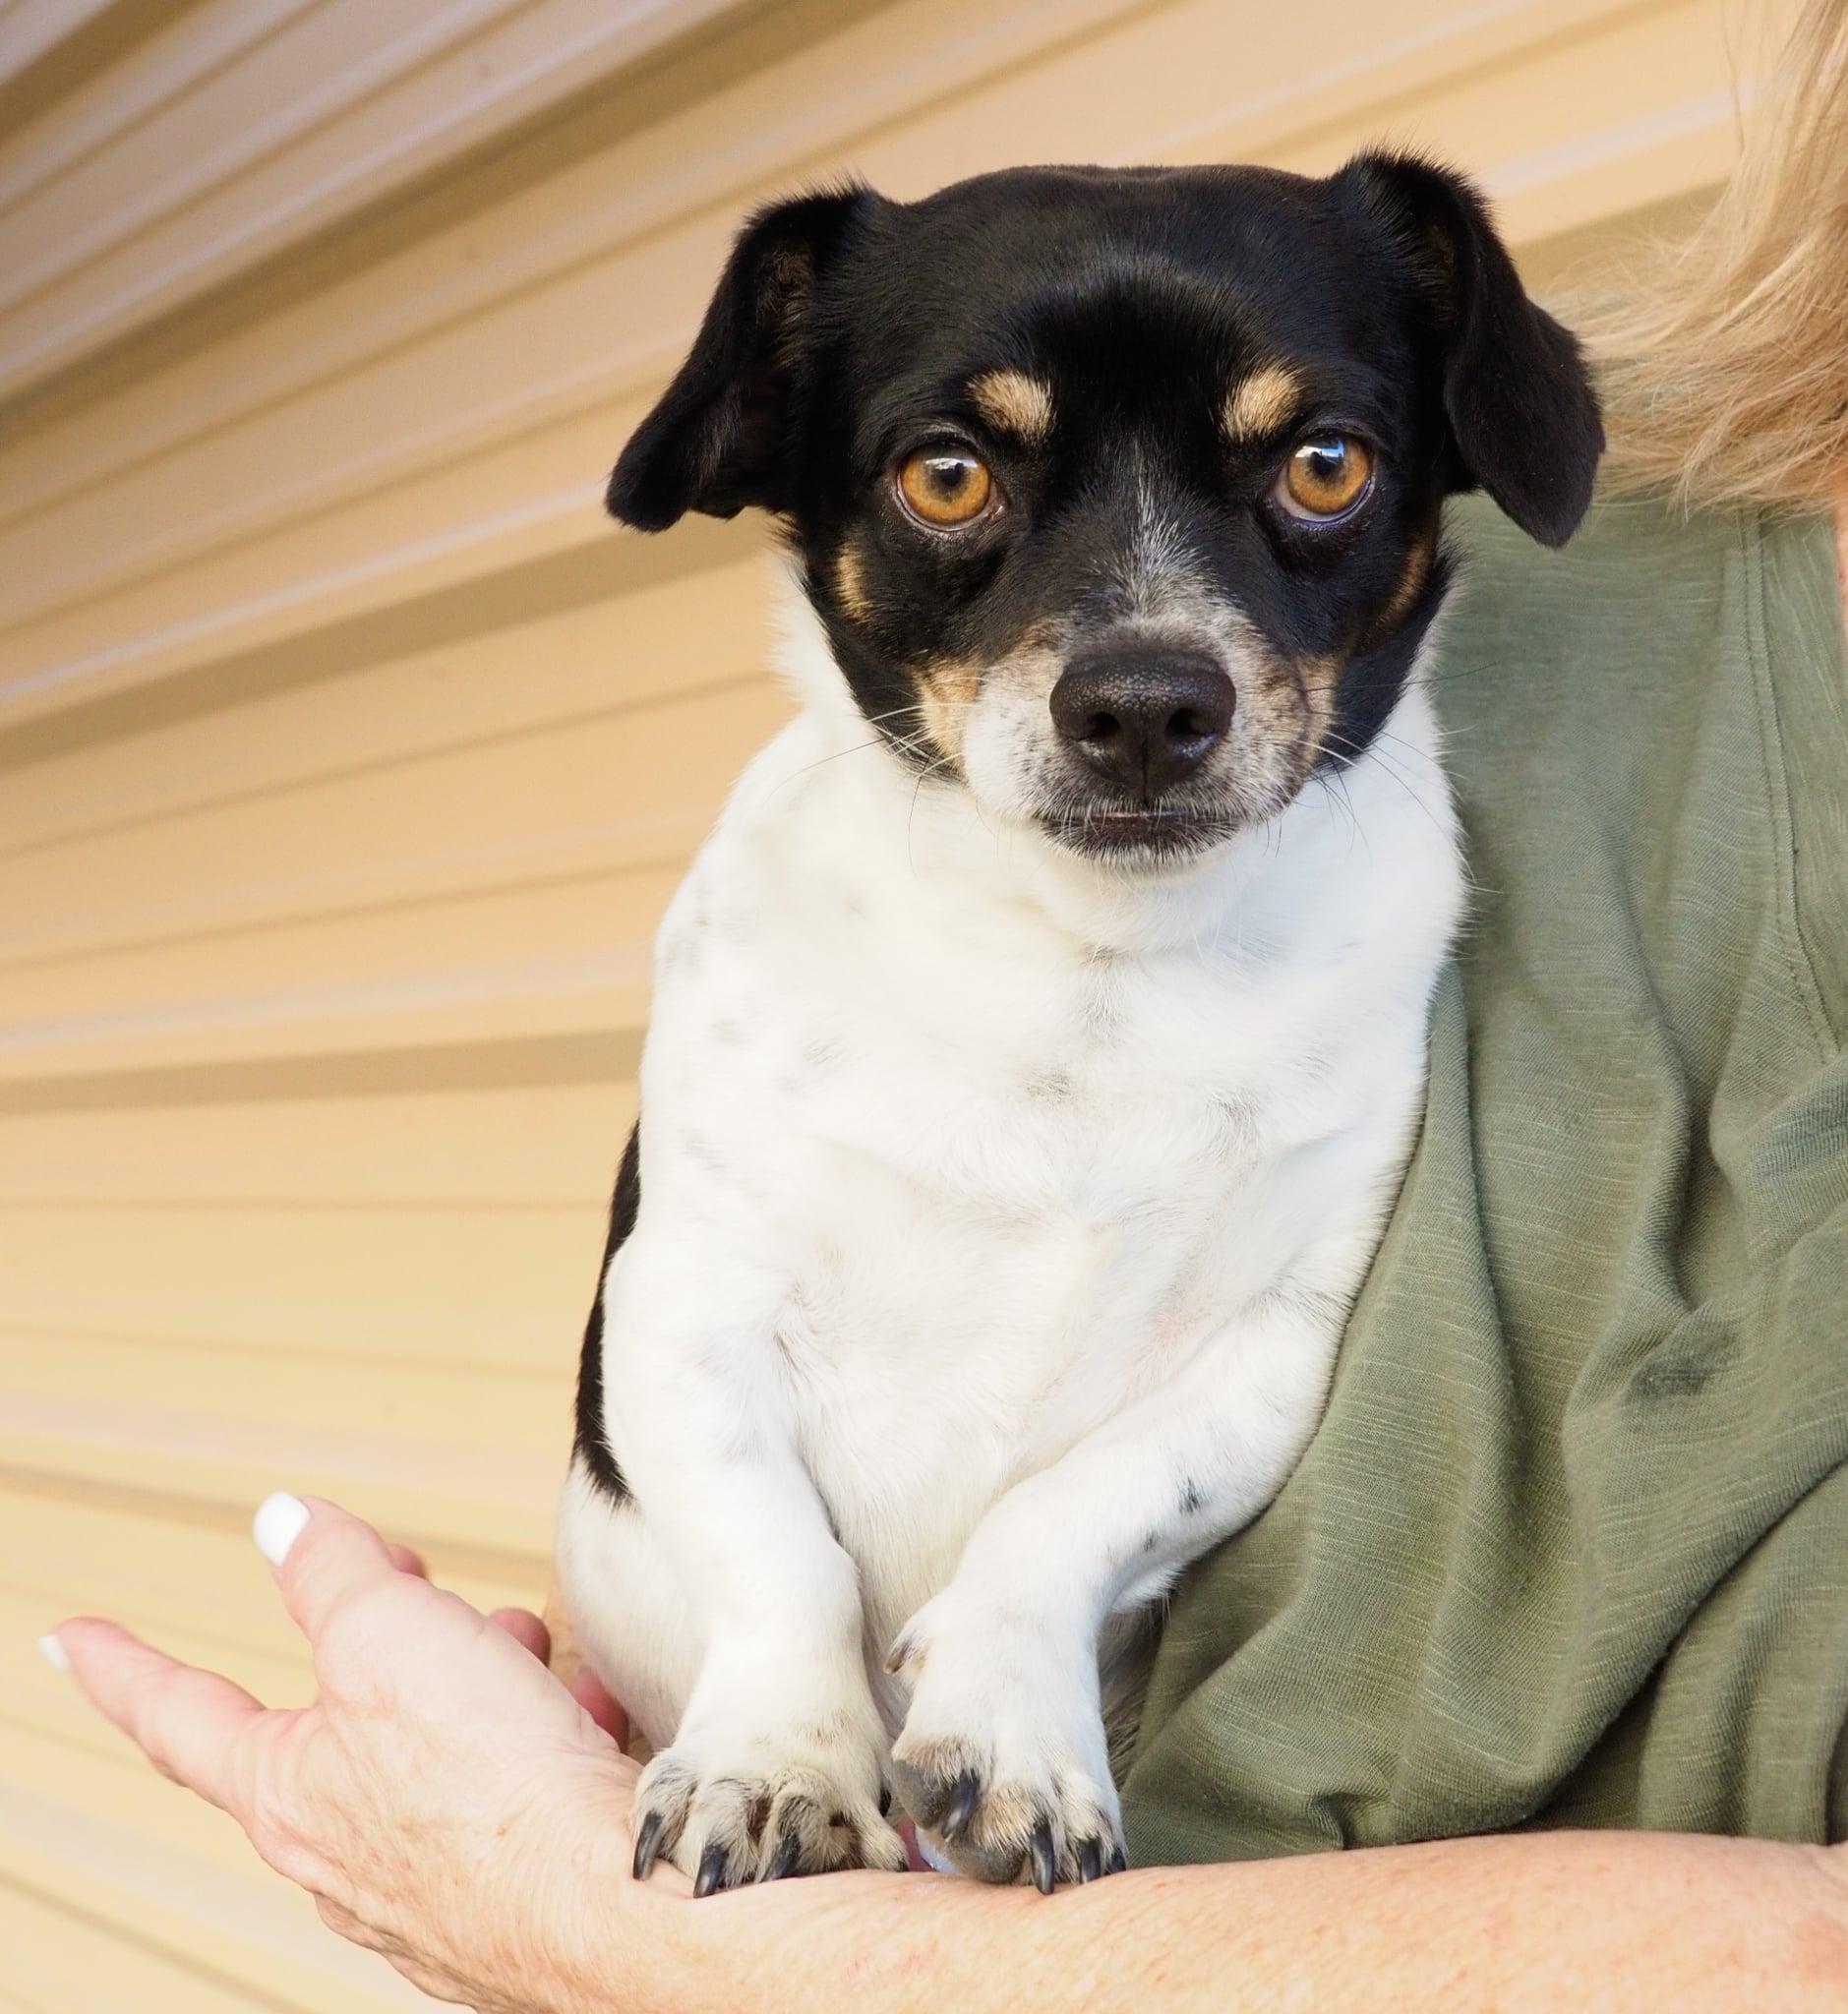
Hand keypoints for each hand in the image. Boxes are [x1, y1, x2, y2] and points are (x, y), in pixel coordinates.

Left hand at [45, 1494, 673, 2011]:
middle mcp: (339, 1854)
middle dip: (386, 1643)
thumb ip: (332, 1574)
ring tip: (526, 1661)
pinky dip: (537, 1742)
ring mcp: (422, 1886)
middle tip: (424, 1599)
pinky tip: (576, 1722)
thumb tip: (287, 1526)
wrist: (612, 1904)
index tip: (72, 1639)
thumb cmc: (492, 1790)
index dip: (122, 1665)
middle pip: (336, 1718)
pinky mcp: (502, 1900)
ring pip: (429, 1752)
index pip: (177, 1714)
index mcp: (287, 1791)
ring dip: (476, 1685)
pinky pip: (504, 1798)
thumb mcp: (392, 1634)